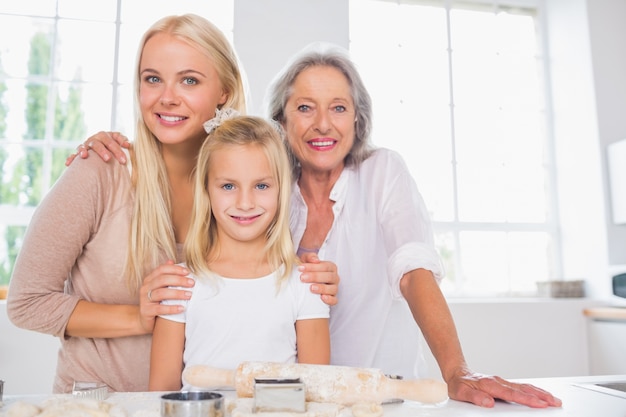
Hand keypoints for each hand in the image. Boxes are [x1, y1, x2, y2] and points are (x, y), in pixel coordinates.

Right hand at [65, 131, 130, 165]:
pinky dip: (71, 158)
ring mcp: (85, 145)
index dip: (117, 150)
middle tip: (108, 159)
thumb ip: (123, 141)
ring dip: (83, 150)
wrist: (104, 145)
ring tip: (84, 156)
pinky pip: (73, 155)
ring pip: (83, 146)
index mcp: (105, 136)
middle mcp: (94, 139)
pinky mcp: (79, 153)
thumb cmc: (114, 145)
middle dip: (102, 151)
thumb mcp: (120, 142)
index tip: (123, 160)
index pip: (111, 141)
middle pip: (97, 143)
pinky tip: (68, 163)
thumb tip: (128, 145)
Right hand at [139, 260, 194, 332]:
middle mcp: (145, 287)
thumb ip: (166, 275)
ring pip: (161, 293)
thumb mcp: (161, 288)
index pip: (162, 269)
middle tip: (192, 283)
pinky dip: (171, 308)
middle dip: (179, 280)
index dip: (175, 269)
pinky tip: (182, 308)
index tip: (188, 272)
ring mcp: (144, 299)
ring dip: (177, 293)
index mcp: (150, 279)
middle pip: (162, 280)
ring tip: (189, 295)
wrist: (144, 320)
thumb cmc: (157, 301)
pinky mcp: (146, 311)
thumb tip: (172, 261)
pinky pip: (159, 309)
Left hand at [298, 252, 339, 305]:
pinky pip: (334, 300)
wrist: (306, 281)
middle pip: (329, 277)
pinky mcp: (333, 298)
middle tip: (302, 278)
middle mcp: (334, 277)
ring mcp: (334, 288)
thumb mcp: (306, 261)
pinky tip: (322, 297)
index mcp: (330, 267)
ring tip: (311, 288)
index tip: (300, 268)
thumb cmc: (307, 270)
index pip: (325, 266)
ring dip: (322, 288)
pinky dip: (329, 300)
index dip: (313, 267)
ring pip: (333, 289)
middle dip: (315, 277)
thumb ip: (309, 257)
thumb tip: (315, 260)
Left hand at [447, 367, 561, 407]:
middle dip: (541, 396)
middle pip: (523, 389)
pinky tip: (541, 394)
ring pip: (524, 387)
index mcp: (490, 385)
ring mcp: (502, 382)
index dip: (527, 399)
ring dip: (540, 393)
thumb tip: (489, 402)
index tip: (541, 404)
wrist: (457, 373)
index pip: (512, 394)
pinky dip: (533, 390)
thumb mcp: (461, 393)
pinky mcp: (504, 384)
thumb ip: (474, 397)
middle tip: (556, 402)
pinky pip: (521, 387)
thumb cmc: (459, 384)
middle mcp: (498, 382)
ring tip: (554, 399)